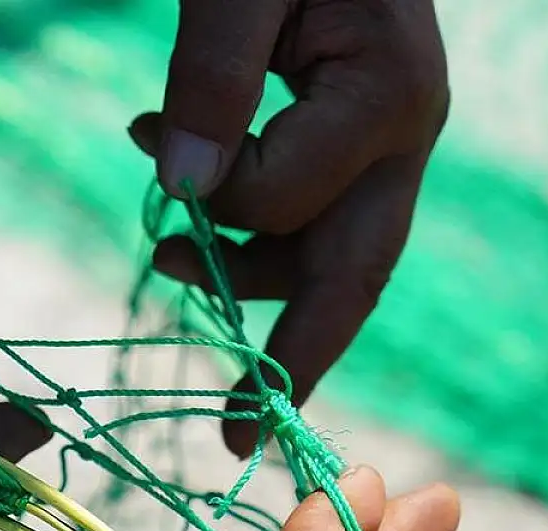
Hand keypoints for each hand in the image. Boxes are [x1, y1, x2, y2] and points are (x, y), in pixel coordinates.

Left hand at [129, 0, 448, 454]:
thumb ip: (216, 76)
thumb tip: (184, 187)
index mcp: (391, 98)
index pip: (293, 201)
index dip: (214, 202)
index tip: (143, 150)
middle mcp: (405, 134)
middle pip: (353, 275)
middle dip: (292, 358)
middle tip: (236, 438)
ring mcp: (385, 142)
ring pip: (325, 252)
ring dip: (244, 275)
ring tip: (165, 254)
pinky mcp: (354, 140)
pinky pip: (309, 216)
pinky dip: (246, 230)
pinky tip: (192, 202)